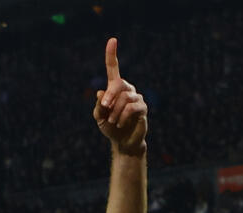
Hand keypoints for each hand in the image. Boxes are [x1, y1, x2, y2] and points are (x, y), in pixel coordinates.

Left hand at [93, 38, 147, 155]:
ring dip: (115, 112)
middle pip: (118, 84)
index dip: (112, 55)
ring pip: (124, 98)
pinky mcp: (143, 107)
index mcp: (115, 88)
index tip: (112, 40)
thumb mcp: (99, 116)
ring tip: (113, 121)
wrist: (122, 142)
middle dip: (110, 96)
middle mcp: (127, 89)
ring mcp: (136, 97)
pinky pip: (131, 107)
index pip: (113, 69)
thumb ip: (99, 105)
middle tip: (105, 108)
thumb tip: (101, 92)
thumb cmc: (110, 127)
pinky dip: (123, 116)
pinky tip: (120, 123)